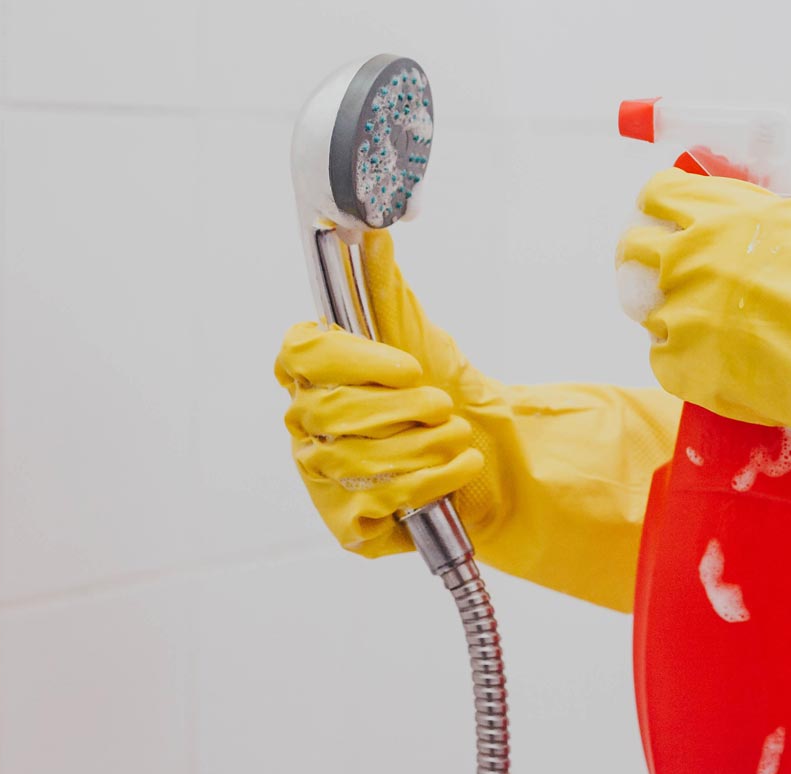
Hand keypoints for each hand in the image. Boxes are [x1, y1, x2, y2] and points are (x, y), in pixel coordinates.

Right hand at [277, 230, 679, 610]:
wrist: (487, 451)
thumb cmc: (440, 389)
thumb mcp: (415, 335)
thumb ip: (386, 287)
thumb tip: (374, 232)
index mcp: (310, 374)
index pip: (302, 356)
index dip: (355, 360)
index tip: (408, 365)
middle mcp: (305, 426)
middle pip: (334, 412)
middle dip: (402, 409)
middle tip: (442, 404)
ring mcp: (320, 478)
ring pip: (357, 459)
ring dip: (422, 446)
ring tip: (459, 436)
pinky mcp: (347, 524)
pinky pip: (376, 503)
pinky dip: (428, 484)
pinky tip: (459, 469)